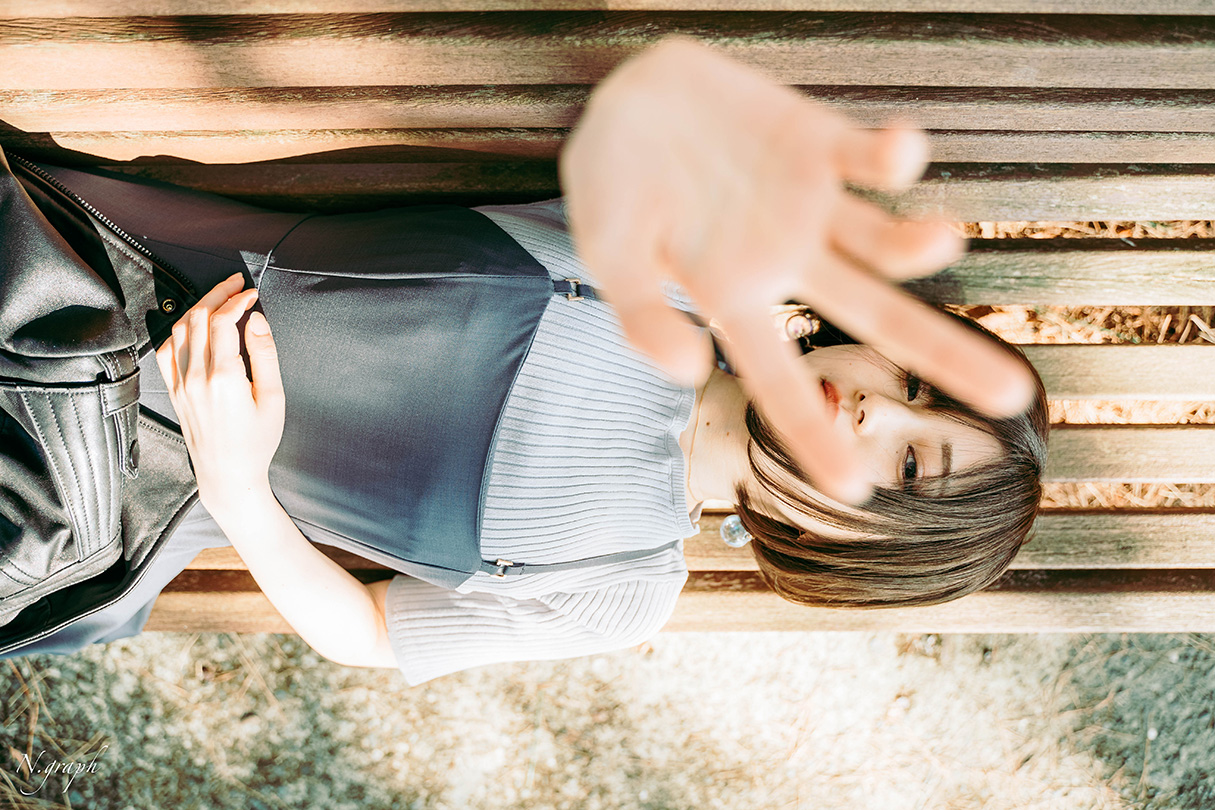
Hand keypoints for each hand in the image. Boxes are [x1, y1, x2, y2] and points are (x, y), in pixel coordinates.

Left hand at [155, 272, 285, 515]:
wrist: (227, 474)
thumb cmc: (256, 442)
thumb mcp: (273, 399)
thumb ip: (265, 355)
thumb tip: (256, 320)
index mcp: (224, 378)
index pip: (224, 321)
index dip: (238, 300)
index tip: (252, 294)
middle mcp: (196, 377)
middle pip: (199, 318)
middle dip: (218, 294)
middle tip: (236, 285)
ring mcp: (179, 384)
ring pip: (180, 329)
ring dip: (199, 308)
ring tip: (218, 299)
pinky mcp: (173, 390)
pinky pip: (167, 350)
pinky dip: (179, 330)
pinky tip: (195, 326)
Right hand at [560, 37, 1033, 502]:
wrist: (625, 101)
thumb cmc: (609, 186)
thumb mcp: (605, 255)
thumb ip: (638, 315)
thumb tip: (686, 375)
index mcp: (732, 299)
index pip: (781, 380)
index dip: (814, 434)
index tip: (854, 492)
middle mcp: (786, 261)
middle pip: (877, 317)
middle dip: (943, 353)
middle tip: (1014, 395)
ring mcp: (809, 205)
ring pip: (888, 241)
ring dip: (921, 244)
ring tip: (942, 239)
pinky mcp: (817, 143)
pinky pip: (870, 157)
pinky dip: (895, 155)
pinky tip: (901, 152)